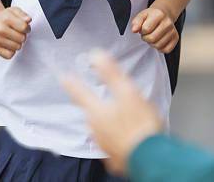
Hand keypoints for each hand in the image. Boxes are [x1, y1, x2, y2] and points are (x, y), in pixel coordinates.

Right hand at [0, 7, 30, 58]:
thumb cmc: (5, 16)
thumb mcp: (15, 10)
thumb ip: (23, 15)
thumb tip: (28, 20)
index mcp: (6, 19)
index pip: (24, 27)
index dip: (27, 28)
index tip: (24, 27)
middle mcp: (0, 30)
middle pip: (22, 38)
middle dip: (23, 35)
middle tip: (18, 32)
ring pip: (17, 47)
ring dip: (18, 43)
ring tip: (13, 37)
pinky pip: (10, 55)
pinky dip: (12, 51)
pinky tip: (10, 44)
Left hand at [61, 50, 163, 175]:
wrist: (150, 158)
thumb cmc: (140, 126)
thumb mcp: (127, 92)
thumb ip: (110, 73)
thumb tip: (96, 55)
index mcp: (97, 111)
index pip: (79, 93)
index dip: (71, 83)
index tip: (63, 76)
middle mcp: (95, 129)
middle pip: (94, 111)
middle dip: (100, 104)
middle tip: (116, 98)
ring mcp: (104, 144)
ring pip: (103, 127)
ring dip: (112, 121)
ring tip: (128, 118)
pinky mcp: (115, 157)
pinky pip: (114, 142)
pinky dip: (120, 137)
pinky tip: (131, 135)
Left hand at [131, 6, 178, 53]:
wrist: (164, 14)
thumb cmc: (151, 16)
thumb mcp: (142, 15)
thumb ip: (136, 22)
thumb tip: (134, 30)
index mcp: (159, 14)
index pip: (146, 29)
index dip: (142, 31)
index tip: (143, 28)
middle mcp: (168, 22)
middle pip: (152, 39)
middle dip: (146, 38)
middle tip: (147, 34)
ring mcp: (173, 31)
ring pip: (158, 46)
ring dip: (152, 43)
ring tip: (153, 36)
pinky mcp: (176, 38)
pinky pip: (166, 50)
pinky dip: (160, 48)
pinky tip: (159, 41)